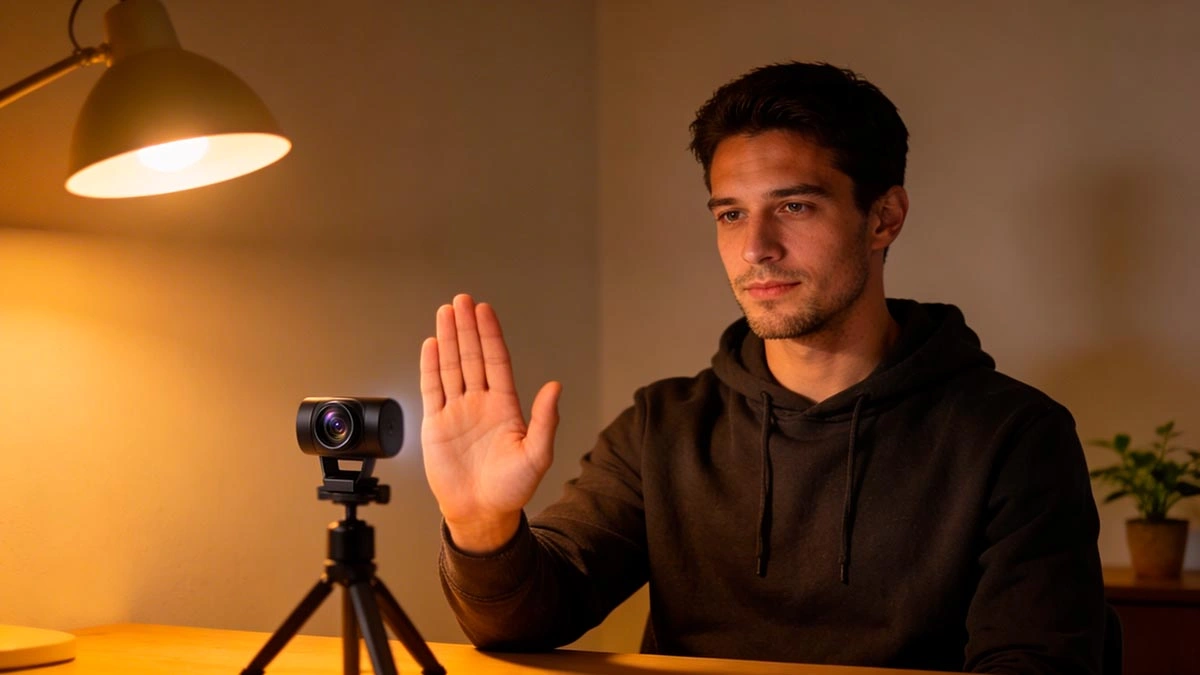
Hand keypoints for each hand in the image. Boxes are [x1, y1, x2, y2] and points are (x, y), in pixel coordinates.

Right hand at [420, 294, 561, 553]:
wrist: (481, 512)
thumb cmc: (511, 488)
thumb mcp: (536, 454)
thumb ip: (545, 420)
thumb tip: (555, 386)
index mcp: (505, 406)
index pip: (496, 361)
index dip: (490, 335)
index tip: (485, 310)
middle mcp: (480, 403)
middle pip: (471, 356)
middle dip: (467, 327)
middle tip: (462, 300)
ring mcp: (457, 411)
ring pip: (451, 367)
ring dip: (447, 339)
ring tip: (445, 312)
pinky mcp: (436, 424)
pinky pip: (432, 389)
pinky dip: (430, 366)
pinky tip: (431, 345)